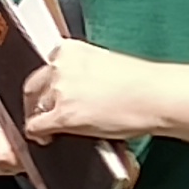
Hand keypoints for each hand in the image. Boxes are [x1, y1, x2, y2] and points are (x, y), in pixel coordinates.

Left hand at [18, 36, 151, 146]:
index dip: (47, 84)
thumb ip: (84, 71)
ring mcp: (59, 91)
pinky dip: (37, 135)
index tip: (50, 92)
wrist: (155, 95)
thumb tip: (78, 88)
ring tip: (48, 130)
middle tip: (41, 113)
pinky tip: (46, 139)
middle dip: (34, 102)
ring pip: (33, 107)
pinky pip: (36, 127)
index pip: (46, 66)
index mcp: (71, 49)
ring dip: (39, 118)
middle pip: (32, 86)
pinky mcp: (63, 115)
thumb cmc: (142, 81)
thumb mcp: (106, 63)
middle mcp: (60, 66)